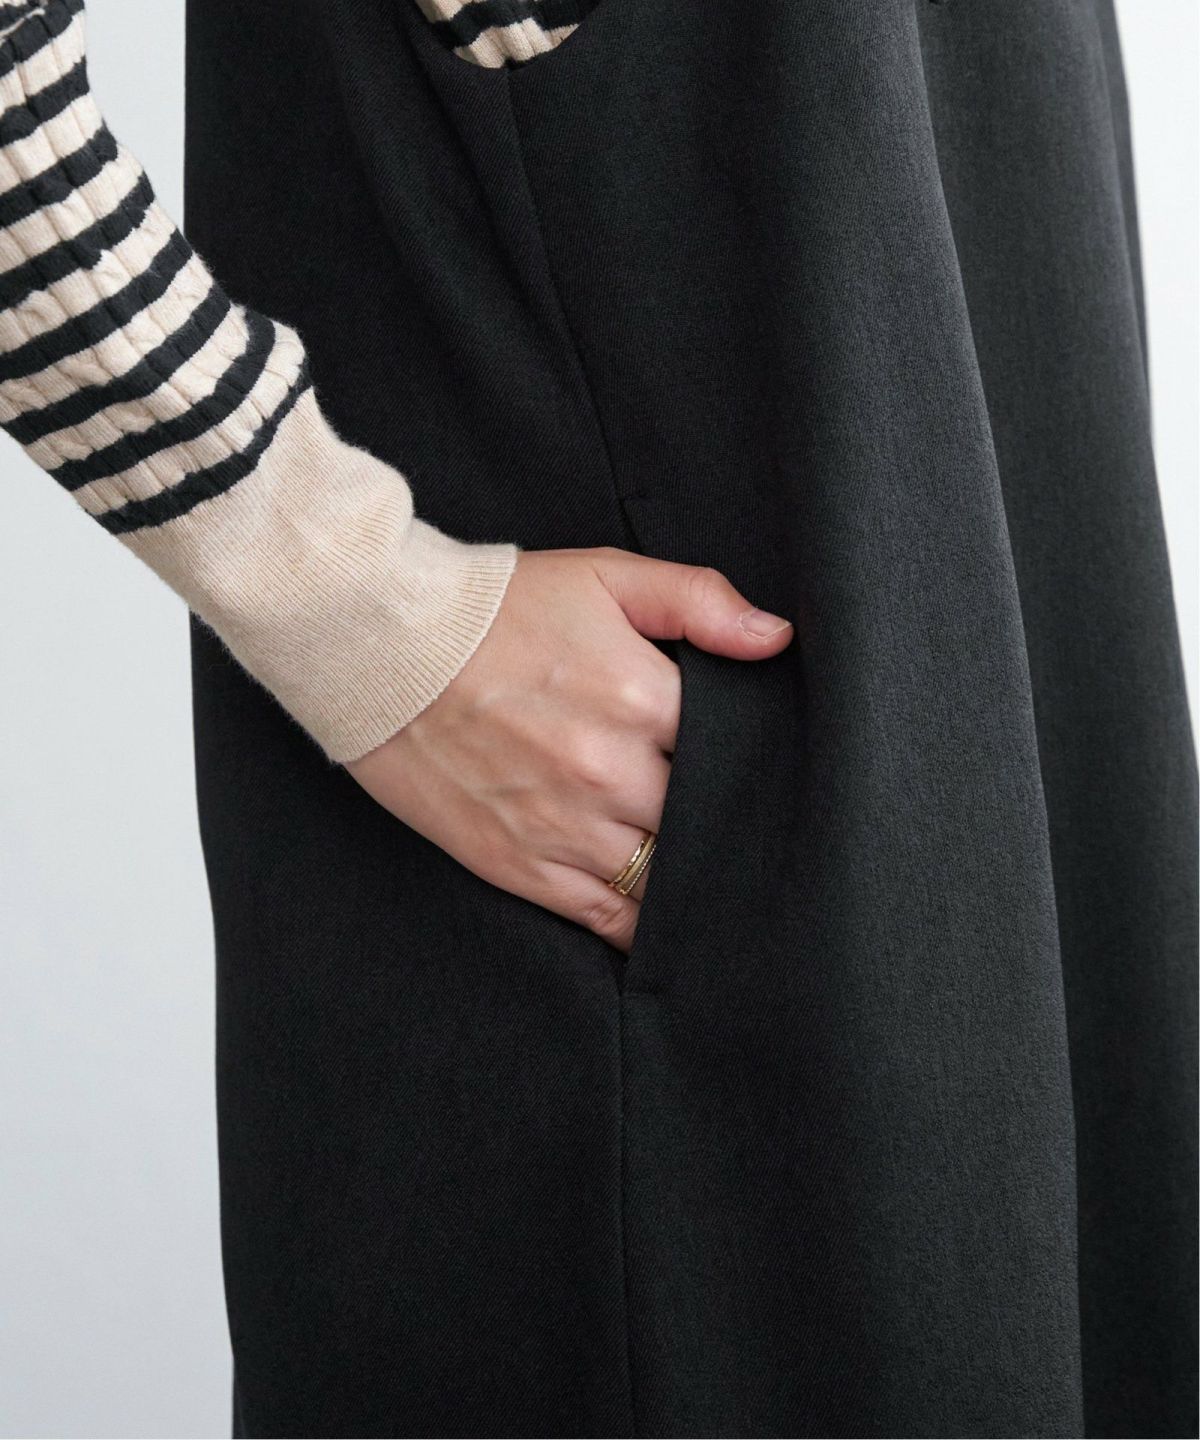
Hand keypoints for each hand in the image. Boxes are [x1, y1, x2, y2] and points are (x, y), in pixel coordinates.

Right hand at [346, 547, 792, 952]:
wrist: (380, 648)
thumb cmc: (497, 609)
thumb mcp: (603, 576)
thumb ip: (697, 600)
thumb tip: (776, 638)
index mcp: (640, 696)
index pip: (736, 753)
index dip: (756, 765)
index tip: (769, 772)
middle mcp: (610, 771)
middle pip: (708, 822)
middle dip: (729, 824)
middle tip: (754, 830)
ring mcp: (566, 827)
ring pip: (666, 879)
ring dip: (696, 879)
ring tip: (720, 879)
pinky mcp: (523, 867)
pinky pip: (610, 919)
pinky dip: (645, 928)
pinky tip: (669, 922)